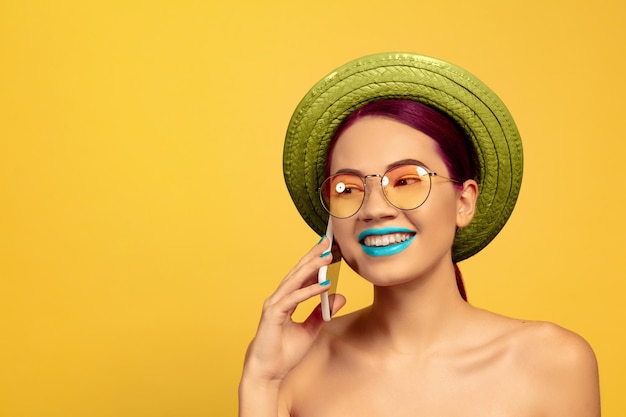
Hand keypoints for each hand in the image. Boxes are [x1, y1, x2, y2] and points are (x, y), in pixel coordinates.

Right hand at [242, 237, 345, 382]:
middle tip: (328, 243)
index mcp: (286, 300)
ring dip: (312, 268)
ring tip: (328, 256)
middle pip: (298, 273)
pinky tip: (324, 284)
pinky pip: (294, 299)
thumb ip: (322, 313)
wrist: (268, 372)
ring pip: (295, 281)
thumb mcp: (310, 330)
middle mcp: (279, 298)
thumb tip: (339, 297)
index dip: (314, 263)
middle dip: (313, 257)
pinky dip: (309, 291)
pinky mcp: (273, 314)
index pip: (301, 277)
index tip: (329, 250)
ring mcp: (274, 304)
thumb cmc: (283, 353)